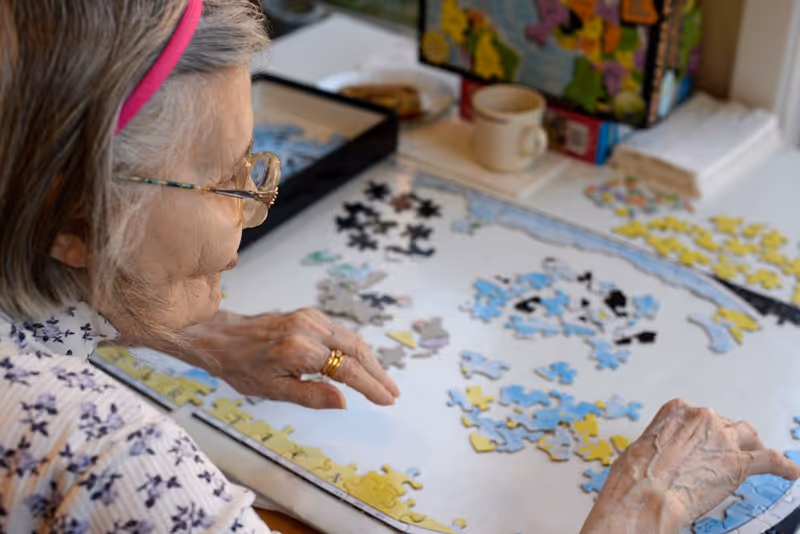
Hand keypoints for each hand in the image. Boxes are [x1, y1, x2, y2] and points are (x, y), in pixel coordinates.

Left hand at [172, 308, 399, 409]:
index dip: (370, 386)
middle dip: (377, 373)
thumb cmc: (242, 368)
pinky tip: (362, 363)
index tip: (387, 399)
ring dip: (370, 360)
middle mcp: (308, 328)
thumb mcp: (273, 390)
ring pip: (351, 338)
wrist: (222, 338)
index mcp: (298, 350)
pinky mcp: (309, 313)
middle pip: (356, 350)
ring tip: (383, 382)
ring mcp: (309, 317)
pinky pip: (340, 331)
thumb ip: (311, 395)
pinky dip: (356, 348)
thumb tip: (345, 402)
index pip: (346, 369)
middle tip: (393, 392)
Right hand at [581, 399, 799, 533]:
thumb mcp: (641, 448)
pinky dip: (783, 467)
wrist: (645, 493)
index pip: (697, 415)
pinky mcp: (740, 463)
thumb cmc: (636, 476)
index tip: (702, 440)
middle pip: (724, 424)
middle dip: (724, 439)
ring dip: (752, 445)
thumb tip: (666, 457)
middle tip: (722, 455)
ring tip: (757, 453)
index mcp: (676, 411)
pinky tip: (790, 472)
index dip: (702, 431)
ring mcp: (723, 439)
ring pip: (748, 436)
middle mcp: (702, 418)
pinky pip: (770, 460)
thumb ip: (662, 444)